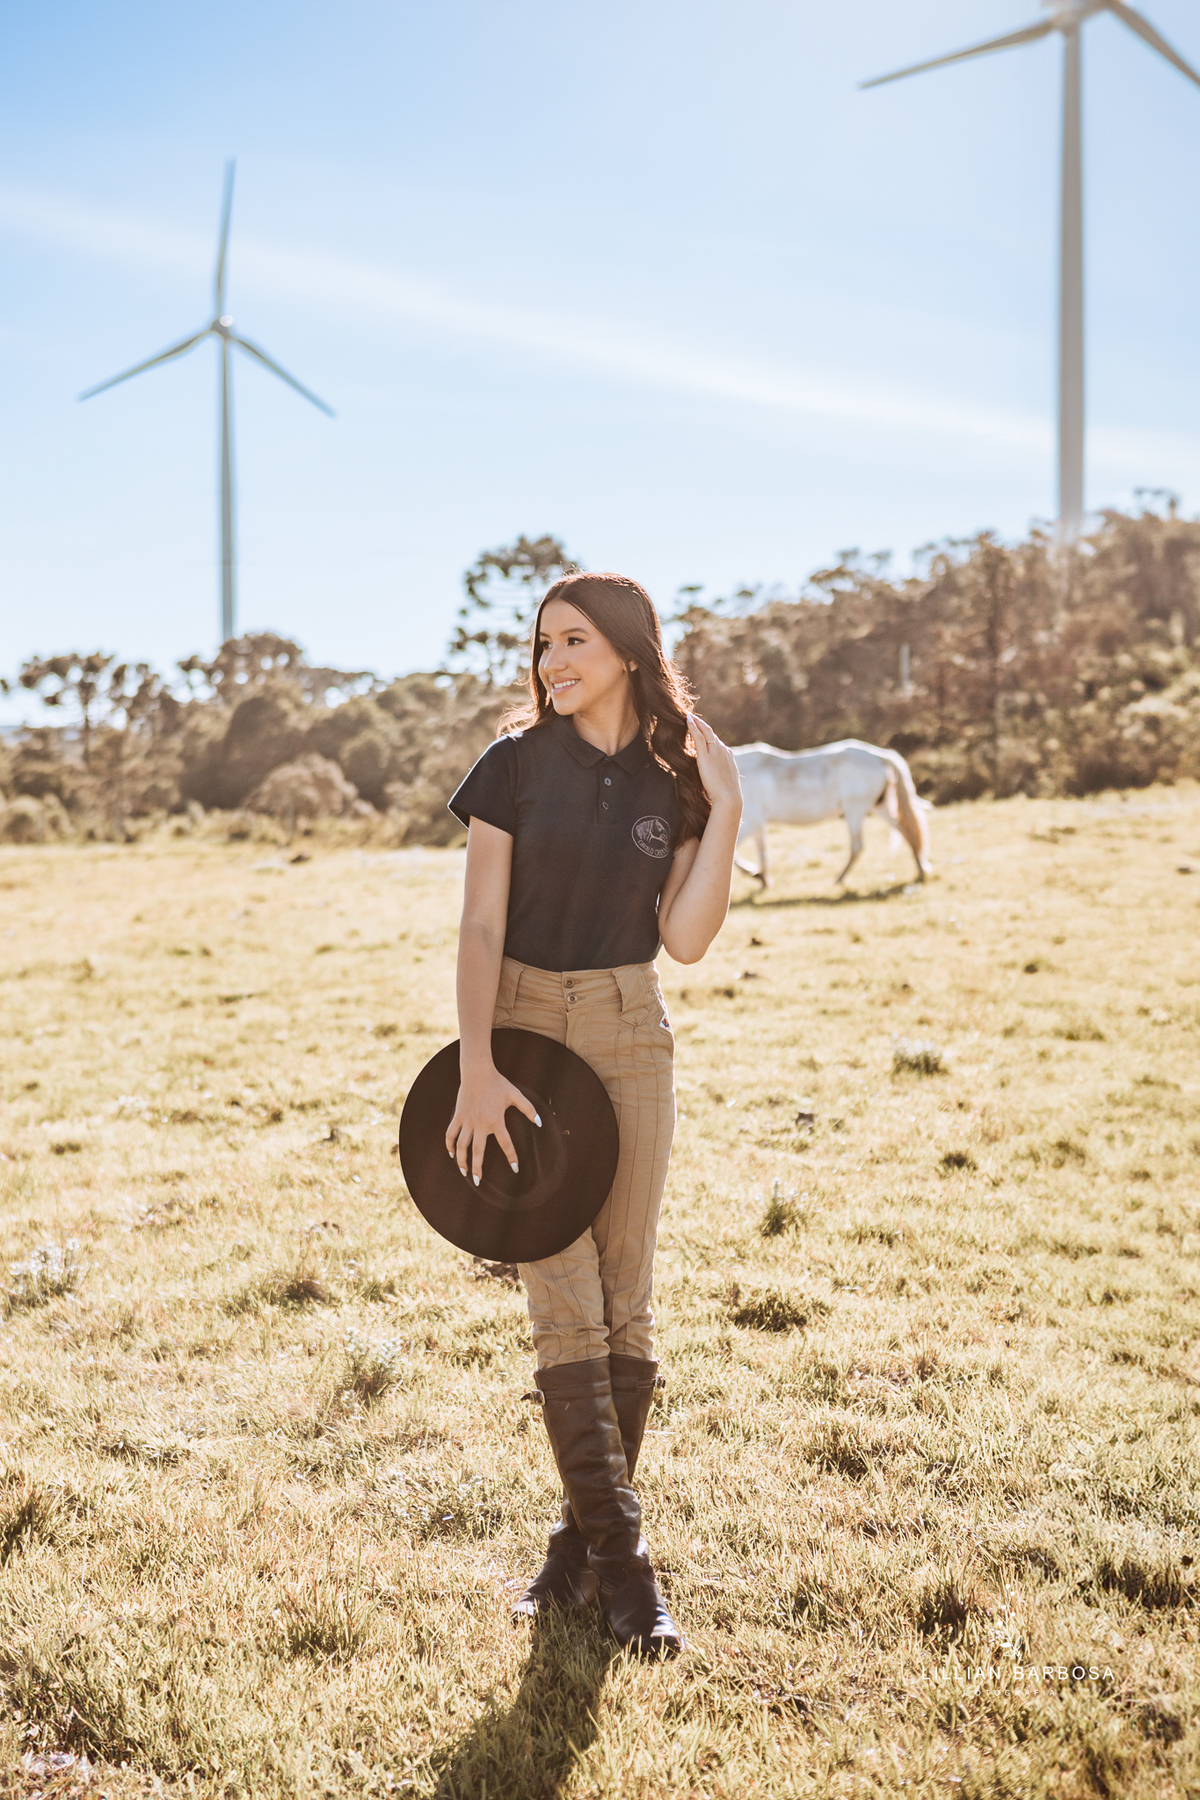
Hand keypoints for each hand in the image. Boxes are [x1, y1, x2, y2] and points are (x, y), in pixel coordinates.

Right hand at [445, 1064, 540, 1184]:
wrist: (477, 1072)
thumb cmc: (498, 1083)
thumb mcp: (515, 1095)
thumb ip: (528, 1109)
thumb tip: (540, 1123)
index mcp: (496, 1120)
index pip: (505, 1143)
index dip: (511, 1157)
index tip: (515, 1168)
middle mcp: (480, 1123)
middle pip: (477, 1151)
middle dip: (477, 1168)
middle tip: (478, 1181)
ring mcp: (467, 1120)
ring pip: (461, 1145)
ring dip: (462, 1160)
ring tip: (464, 1172)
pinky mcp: (458, 1116)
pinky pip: (451, 1133)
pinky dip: (450, 1145)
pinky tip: (452, 1154)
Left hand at [687, 713, 741, 815]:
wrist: (729, 797)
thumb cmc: (727, 795)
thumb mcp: (726, 782)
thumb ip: (721, 776)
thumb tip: (716, 779)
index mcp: (728, 756)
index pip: (717, 742)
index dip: (709, 736)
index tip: (702, 731)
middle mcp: (723, 750)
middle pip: (711, 734)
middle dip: (702, 725)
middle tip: (693, 718)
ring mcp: (715, 751)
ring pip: (705, 732)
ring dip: (697, 723)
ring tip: (689, 717)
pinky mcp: (705, 755)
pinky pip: (698, 736)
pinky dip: (693, 726)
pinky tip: (687, 720)